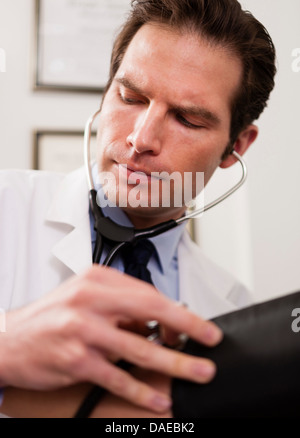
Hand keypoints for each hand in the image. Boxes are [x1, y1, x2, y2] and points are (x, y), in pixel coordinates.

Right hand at [0, 265, 221, 412]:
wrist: (11, 339)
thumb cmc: (50, 317)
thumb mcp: (84, 295)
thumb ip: (119, 303)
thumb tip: (156, 322)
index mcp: (96, 279)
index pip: (147, 292)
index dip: (177, 310)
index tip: (197, 324)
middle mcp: (90, 300)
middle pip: (149, 311)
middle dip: (186, 327)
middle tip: (209, 340)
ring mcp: (83, 330)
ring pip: (138, 347)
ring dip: (173, 362)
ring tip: (196, 371)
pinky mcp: (76, 360)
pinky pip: (117, 377)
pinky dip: (141, 390)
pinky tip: (157, 398)